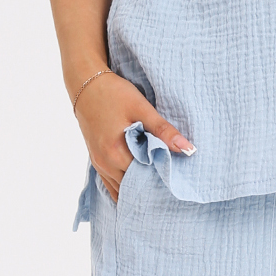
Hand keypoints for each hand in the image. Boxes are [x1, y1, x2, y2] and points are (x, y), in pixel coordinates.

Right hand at [75, 73, 193, 202]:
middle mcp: (105, 164)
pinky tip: (139, 184)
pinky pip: (112, 184)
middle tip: (171, 182)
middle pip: (133, 187)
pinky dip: (126, 186)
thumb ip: (164, 131)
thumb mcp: (142, 108)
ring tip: (158, 183)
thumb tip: (188, 149)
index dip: (162, 179)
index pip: (145, 179)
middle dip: (151, 186)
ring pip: (122, 189)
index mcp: (116, 153)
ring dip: (138, 188)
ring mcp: (99, 164)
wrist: (86, 86)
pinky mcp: (97, 161)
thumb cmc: (114, 94)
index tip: (177, 176)